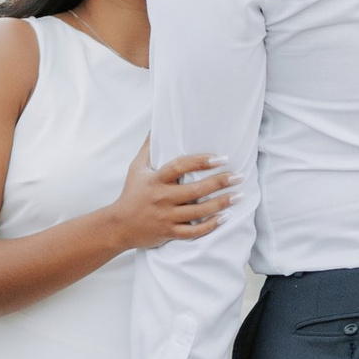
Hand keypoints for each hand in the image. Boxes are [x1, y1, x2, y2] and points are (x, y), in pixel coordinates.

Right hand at [113, 144, 234, 252]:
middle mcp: (162, 198)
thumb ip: (149, 148)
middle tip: (238, 176)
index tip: (220, 158)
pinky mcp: (169, 232)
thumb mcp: (136, 168)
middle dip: (219, 183)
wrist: (119, 225)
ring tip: (238, 196)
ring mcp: (166, 216)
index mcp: (156, 180)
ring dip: (221, 204)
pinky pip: (194, 231)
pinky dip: (210, 226)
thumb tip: (157, 126)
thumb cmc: (131, 193)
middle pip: (195, 190)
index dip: (200, 161)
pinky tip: (225, 218)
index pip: (179, 167)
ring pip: (199, 211)